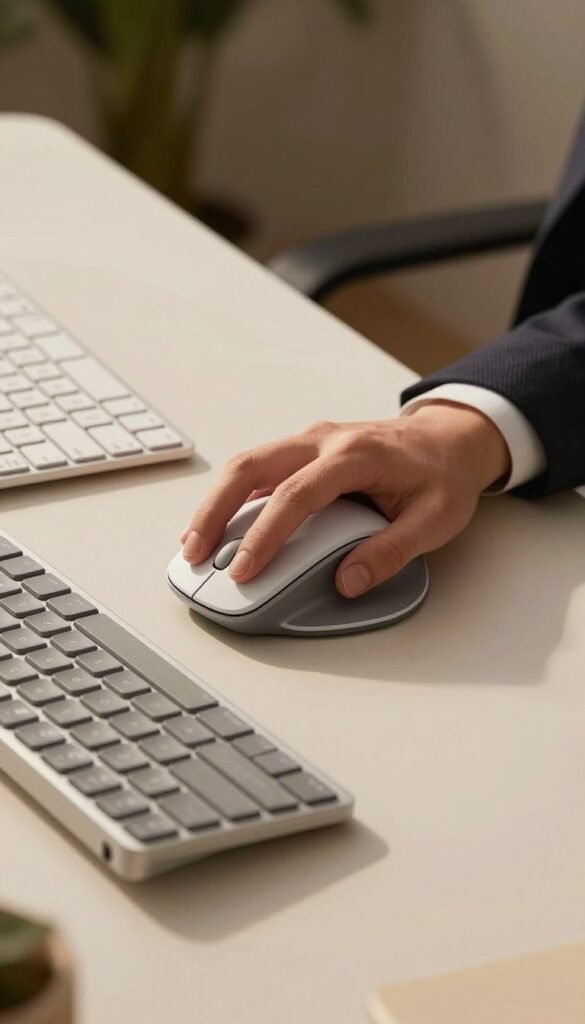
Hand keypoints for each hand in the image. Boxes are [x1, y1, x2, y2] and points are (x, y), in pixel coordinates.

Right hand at [180, 402, 510, 596]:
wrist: (450, 438)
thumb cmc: (443, 475)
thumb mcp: (435, 520)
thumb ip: (391, 552)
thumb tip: (347, 581)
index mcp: (355, 455)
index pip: (296, 496)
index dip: (265, 536)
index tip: (244, 571)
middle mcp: (323, 440)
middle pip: (250, 467)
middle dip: (214, 511)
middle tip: (195, 555)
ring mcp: (309, 442)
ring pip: (245, 464)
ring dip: (214, 503)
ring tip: (194, 545)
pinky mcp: (303, 451)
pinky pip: (257, 469)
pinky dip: (231, 497)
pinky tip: (219, 526)